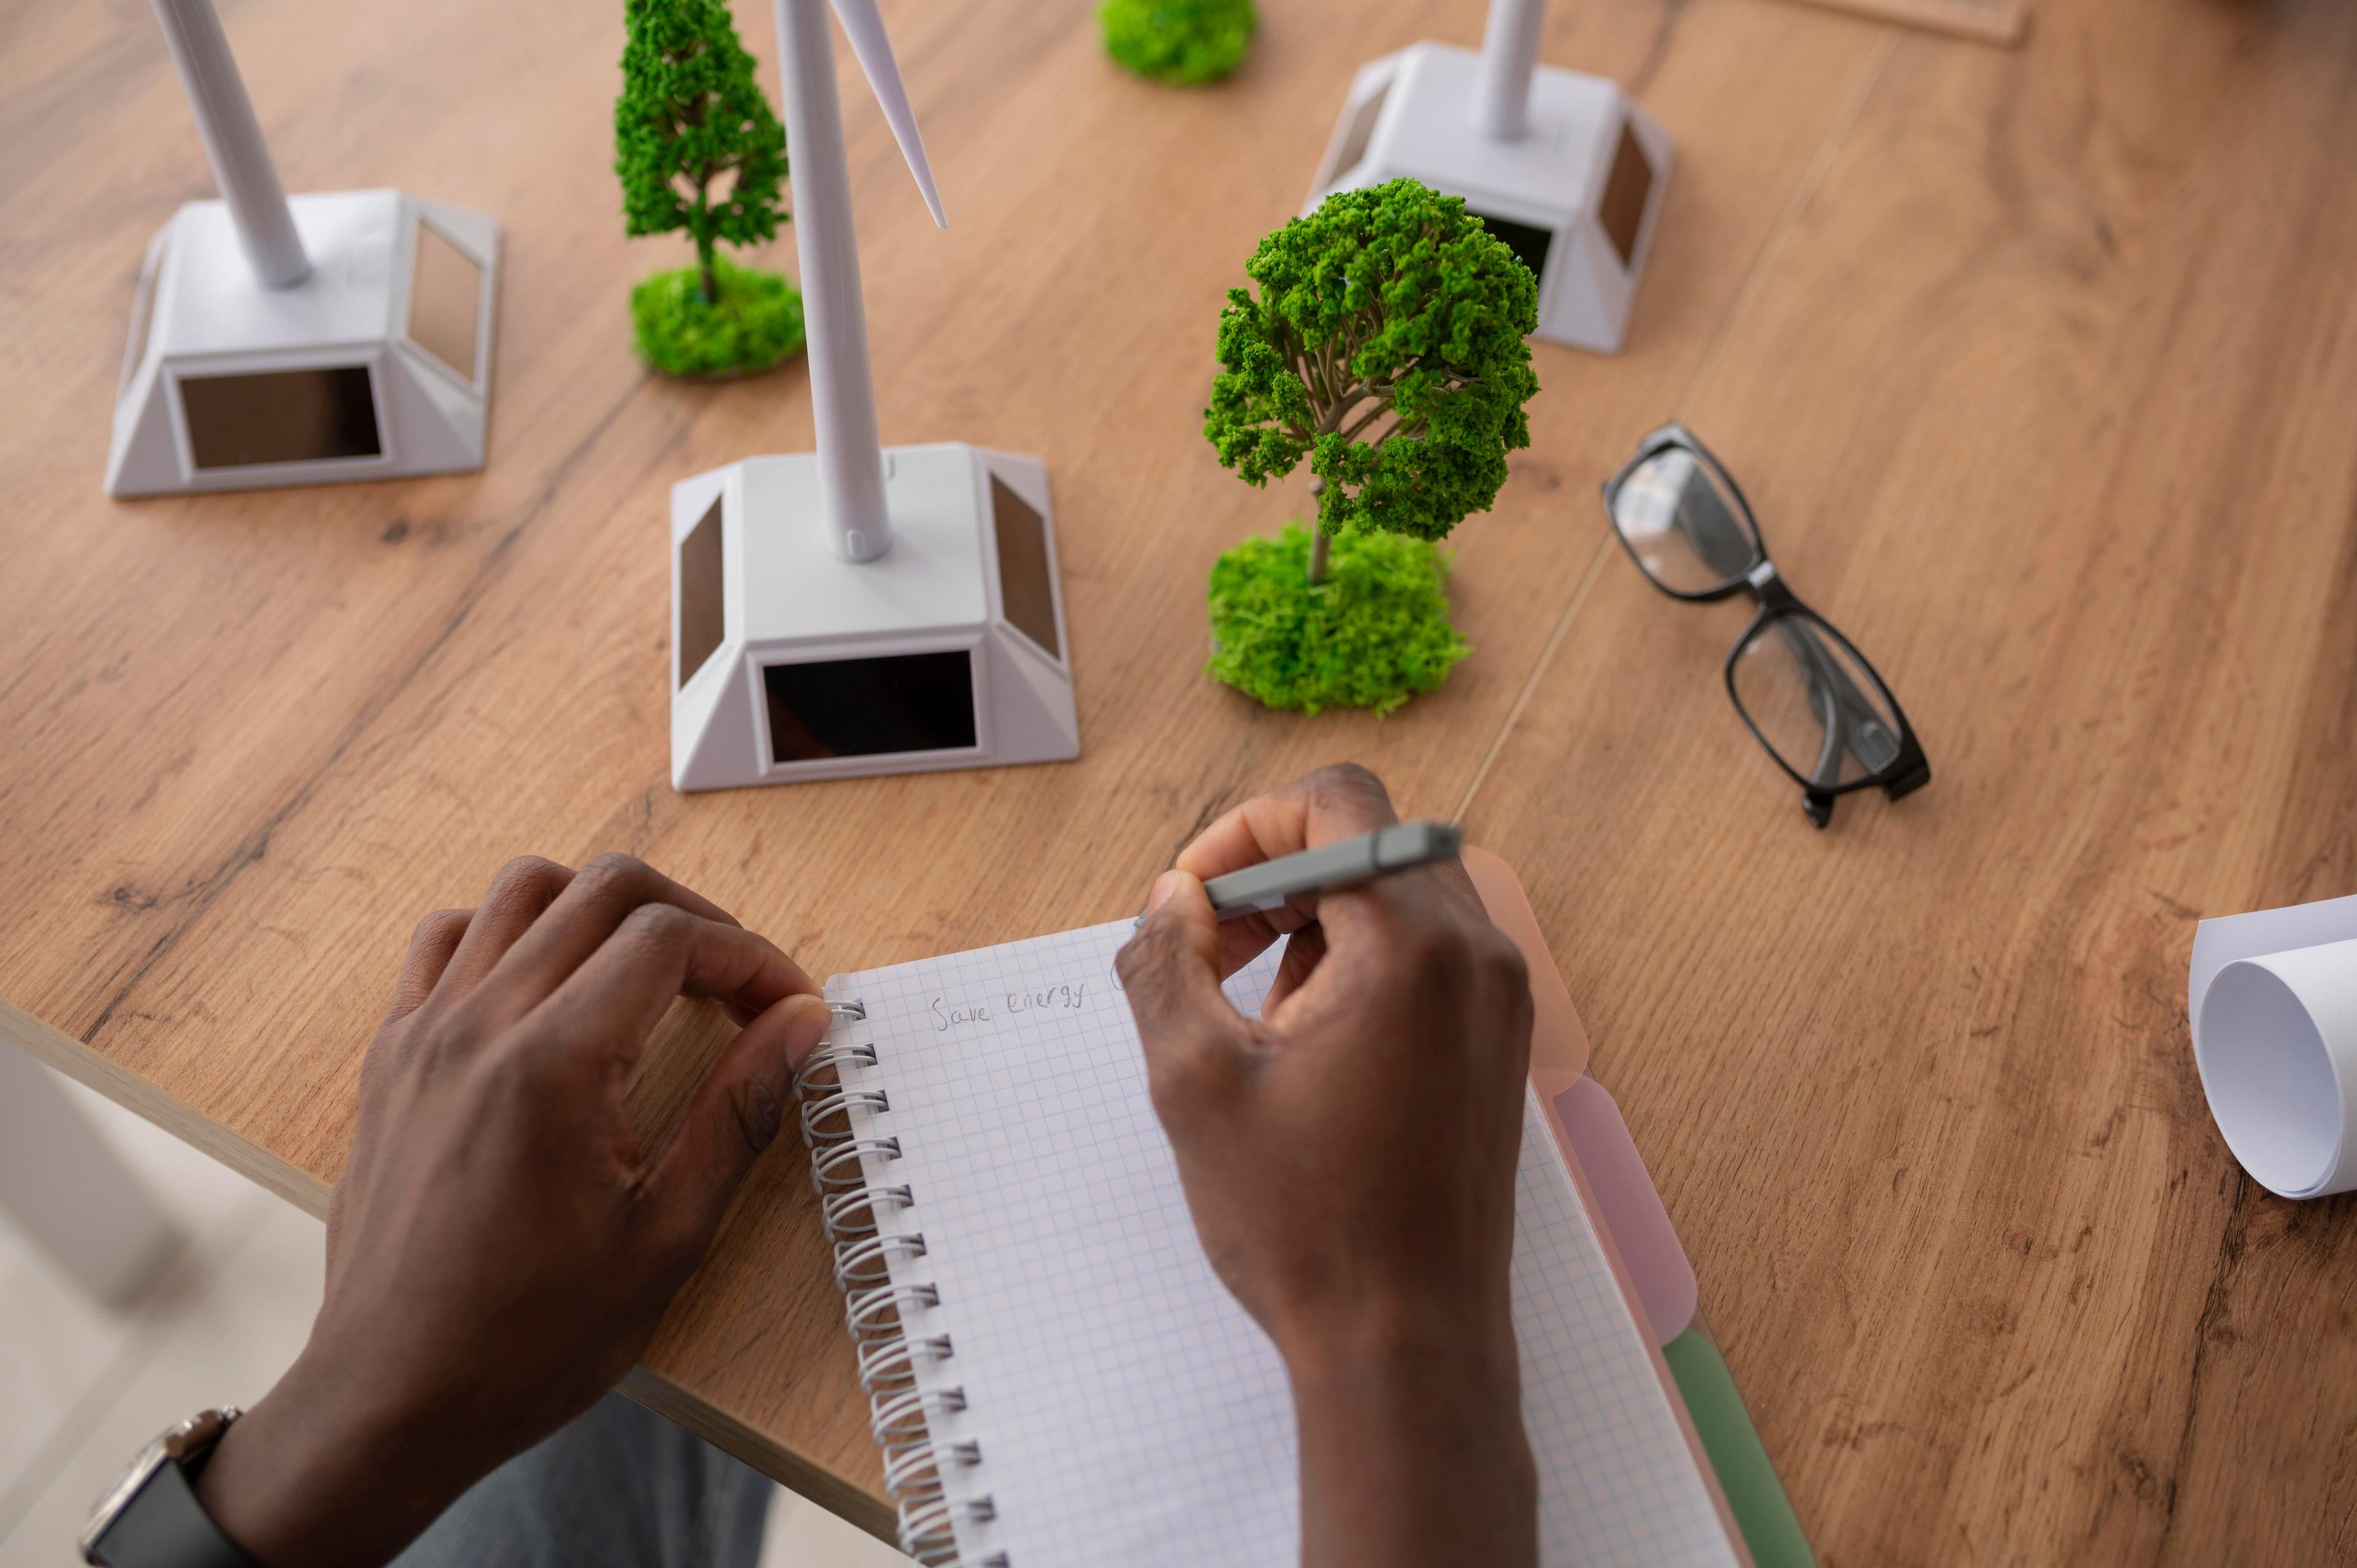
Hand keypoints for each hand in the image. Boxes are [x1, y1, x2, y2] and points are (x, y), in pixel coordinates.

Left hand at [196, 855, 832, 1567]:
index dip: (750, 958)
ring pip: (524, 889)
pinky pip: (449, 938)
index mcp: (552, 1065)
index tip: (785, 1008)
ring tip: (652, 975)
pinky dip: (513, 933)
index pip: (668, 939)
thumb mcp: (667, 1234)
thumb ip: (740, 1110)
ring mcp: (424, 1032)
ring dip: (604, 910)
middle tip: (736, 985)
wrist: (392, 1399)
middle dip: (692, 919)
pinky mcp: (392, 1054)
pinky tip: (553, 990)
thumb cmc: (529, 1339)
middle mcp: (479, 1024)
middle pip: (604, 887)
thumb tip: (799, 1023)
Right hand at [1116, 764, 1537, 1567]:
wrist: (1407, 1345)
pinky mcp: (1499, 1047)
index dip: (1248, 829)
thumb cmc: (1307, 1224)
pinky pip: (1427, 959)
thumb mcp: (1195, 1083)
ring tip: (1258, 1022)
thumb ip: (1166, 965)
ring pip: (1398, 899)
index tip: (1194, 900)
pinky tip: (1307, 1053)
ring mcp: (1500, 1003)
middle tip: (1209, 954)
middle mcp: (1478, 956)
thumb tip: (1170, 903)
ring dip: (1315, 927)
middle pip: (1370, 843)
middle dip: (1275, 880)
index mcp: (1413, 944)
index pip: (1337, 801)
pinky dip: (1360, 970)